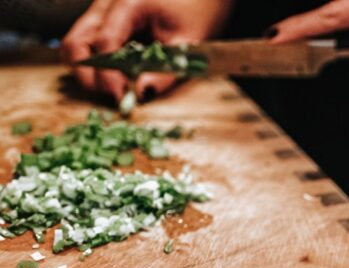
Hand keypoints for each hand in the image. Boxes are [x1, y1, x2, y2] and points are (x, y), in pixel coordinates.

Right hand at [62, 0, 233, 101]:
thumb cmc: (195, 13)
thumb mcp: (187, 42)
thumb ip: (165, 70)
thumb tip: (142, 94)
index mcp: (127, 3)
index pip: (103, 42)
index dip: (109, 75)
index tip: (122, 97)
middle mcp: (105, 4)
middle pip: (75, 43)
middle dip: (89, 76)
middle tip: (115, 96)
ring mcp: (99, 12)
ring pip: (74, 45)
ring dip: (88, 72)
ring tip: (116, 89)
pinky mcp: (101, 22)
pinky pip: (86, 46)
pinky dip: (95, 66)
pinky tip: (118, 78)